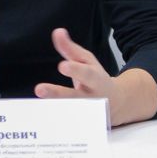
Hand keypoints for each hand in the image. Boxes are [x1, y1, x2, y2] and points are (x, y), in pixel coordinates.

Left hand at [34, 28, 156, 126]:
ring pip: (71, 114)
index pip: (86, 74)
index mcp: (96, 79)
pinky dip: (58, 124)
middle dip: (57, 94)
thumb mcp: (86, 61)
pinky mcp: (83, 125)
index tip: (62, 66)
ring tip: (39, 107)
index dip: (75, 70)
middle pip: (75, 97)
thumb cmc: (96, 78)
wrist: (117, 102)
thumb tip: (57, 32)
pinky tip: (43, 122)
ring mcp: (88, 114)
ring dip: (54, 111)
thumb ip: (70, 48)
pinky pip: (68, 126)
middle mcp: (93, 98)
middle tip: (39, 89)